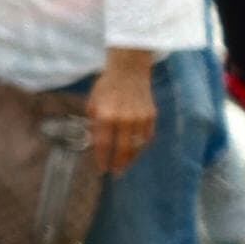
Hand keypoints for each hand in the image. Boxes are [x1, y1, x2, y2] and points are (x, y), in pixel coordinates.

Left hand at [82, 56, 153, 177]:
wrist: (129, 70)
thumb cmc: (107, 86)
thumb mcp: (93, 104)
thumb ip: (95, 124)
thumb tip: (97, 143)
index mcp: (106, 116)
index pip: (104, 145)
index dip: (103, 159)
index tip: (102, 169)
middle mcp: (124, 120)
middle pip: (123, 150)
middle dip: (119, 164)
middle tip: (116, 173)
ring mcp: (140, 119)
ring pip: (137, 146)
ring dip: (131, 158)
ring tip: (126, 165)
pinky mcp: (151, 116)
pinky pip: (147, 137)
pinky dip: (141, 145)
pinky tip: (136, 149)